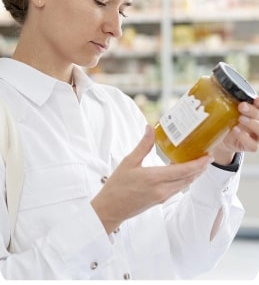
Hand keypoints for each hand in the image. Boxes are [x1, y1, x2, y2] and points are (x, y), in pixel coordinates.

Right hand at [91, 125, 212, 233]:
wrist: (111, 209)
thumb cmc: (117, 186)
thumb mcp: (129, 162)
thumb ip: (143, 145)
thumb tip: (150, 128)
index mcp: (154, 178)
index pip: (183, 171)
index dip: (198, 164)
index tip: (208, 156)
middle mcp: (162, 189)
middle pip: (188, 179)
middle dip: (200, 168)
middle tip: (207, 156)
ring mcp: (162, 197)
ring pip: (184, 185)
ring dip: (194, 174)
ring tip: (199, 163)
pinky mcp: (160, 200)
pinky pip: (177, 189)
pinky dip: (184, 180)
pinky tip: (183, 172)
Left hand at [212, 96, 258, 164]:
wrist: (217, 140)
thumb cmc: (220, 121)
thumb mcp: (220, 110)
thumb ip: (219, 100)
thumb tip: (203, 85)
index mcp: (250, 112)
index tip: (254, 99)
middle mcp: (255, 123)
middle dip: (253, 111)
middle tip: (241, 106)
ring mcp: (253, 136)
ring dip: (252, 123)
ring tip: (240, 118)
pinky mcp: (247, 146)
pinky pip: (252, 145)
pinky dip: (245, 138)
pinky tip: (237, 131)